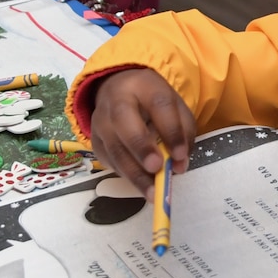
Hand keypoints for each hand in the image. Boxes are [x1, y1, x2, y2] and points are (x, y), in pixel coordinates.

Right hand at [87, 68, 196, 194]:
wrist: (119, 90)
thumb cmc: (153, 102)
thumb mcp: (175, 107)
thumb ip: (183, 133)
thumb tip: (179, 165)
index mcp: (143, 85)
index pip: (158, 104)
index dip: (171, 130)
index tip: (181, 155)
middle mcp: (116, 99)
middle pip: (124, 120)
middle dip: (141, 147)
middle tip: (156, 168)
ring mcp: (100, 120)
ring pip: (113, 146)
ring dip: (133, 172)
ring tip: (152, 192)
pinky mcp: (94, 140)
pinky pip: (108, 160)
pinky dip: (125, 175)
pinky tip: (141, 184)